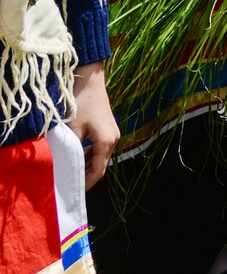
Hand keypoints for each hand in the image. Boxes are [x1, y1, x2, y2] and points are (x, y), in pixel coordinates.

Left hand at [69, 62, 119, 189]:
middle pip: (101, 166)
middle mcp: (114, 139)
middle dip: (86, 176)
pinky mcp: (108, 128)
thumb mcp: (72, 130)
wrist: (90, 81)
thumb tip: (65, 169)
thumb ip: (71, 151)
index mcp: (106, 142)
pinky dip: (89, 155)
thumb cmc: (81, 105)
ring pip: (100, 157)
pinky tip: (76, 156)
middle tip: (68, 184)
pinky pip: (100, 148)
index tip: (72, 192)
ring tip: (70, 172)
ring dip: (87, 166)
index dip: (86, 184)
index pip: (98, 172)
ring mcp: (113, 133)